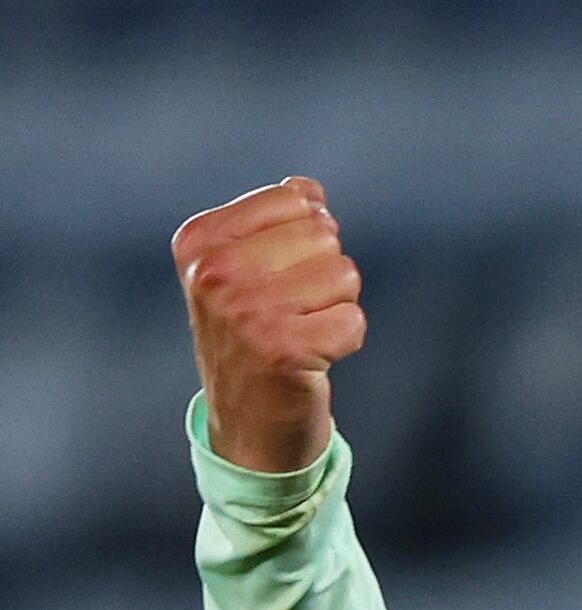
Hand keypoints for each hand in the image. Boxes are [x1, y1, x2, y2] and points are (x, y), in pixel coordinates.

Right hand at [174, 177, 365, 473]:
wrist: (247, 420)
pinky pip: (354, 320)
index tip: (278, 273)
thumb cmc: (256, 332)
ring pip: (344, 274)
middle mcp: (214, 272)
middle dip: (323, 272)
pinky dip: (345, 339)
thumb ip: (277, 218)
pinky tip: (312, 358)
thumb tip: (307, 189)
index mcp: (198, 241)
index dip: (307, 236)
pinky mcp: (283, 349)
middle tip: (292, 310)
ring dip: (336, 305)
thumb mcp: (247, 265)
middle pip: (324, 234)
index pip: (296, 199)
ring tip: (300, 331)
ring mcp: (246, 311)